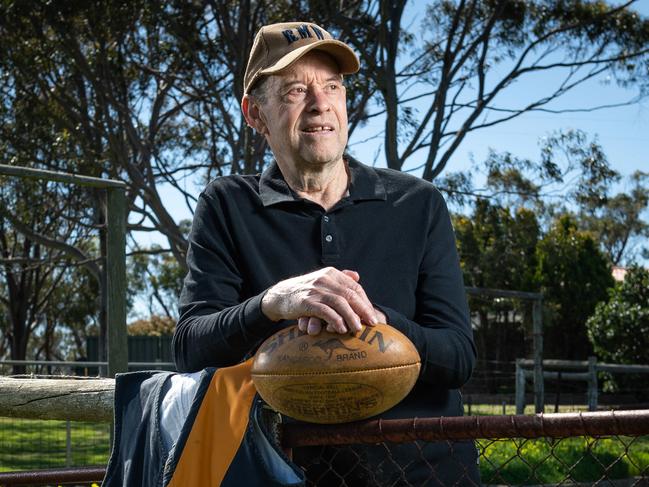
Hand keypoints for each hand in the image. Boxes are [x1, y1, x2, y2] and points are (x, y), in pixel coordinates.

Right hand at [261, 267, 379, 334]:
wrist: (279, 295)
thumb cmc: (304, 291)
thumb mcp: (322, 280)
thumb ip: (339, 278)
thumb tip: (357, 276)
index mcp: (331, 273)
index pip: (354, 287)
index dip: (365, 302)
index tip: (372, 315)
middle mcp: (324, 279)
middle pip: (350, 294)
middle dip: (363, 310)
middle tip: (371, 323)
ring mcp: (315, 290)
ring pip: (339, 303)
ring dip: (351, 317)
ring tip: (357, 328)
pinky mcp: (306, 302)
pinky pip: (325, 311)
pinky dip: (335, 320)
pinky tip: (341, 328)